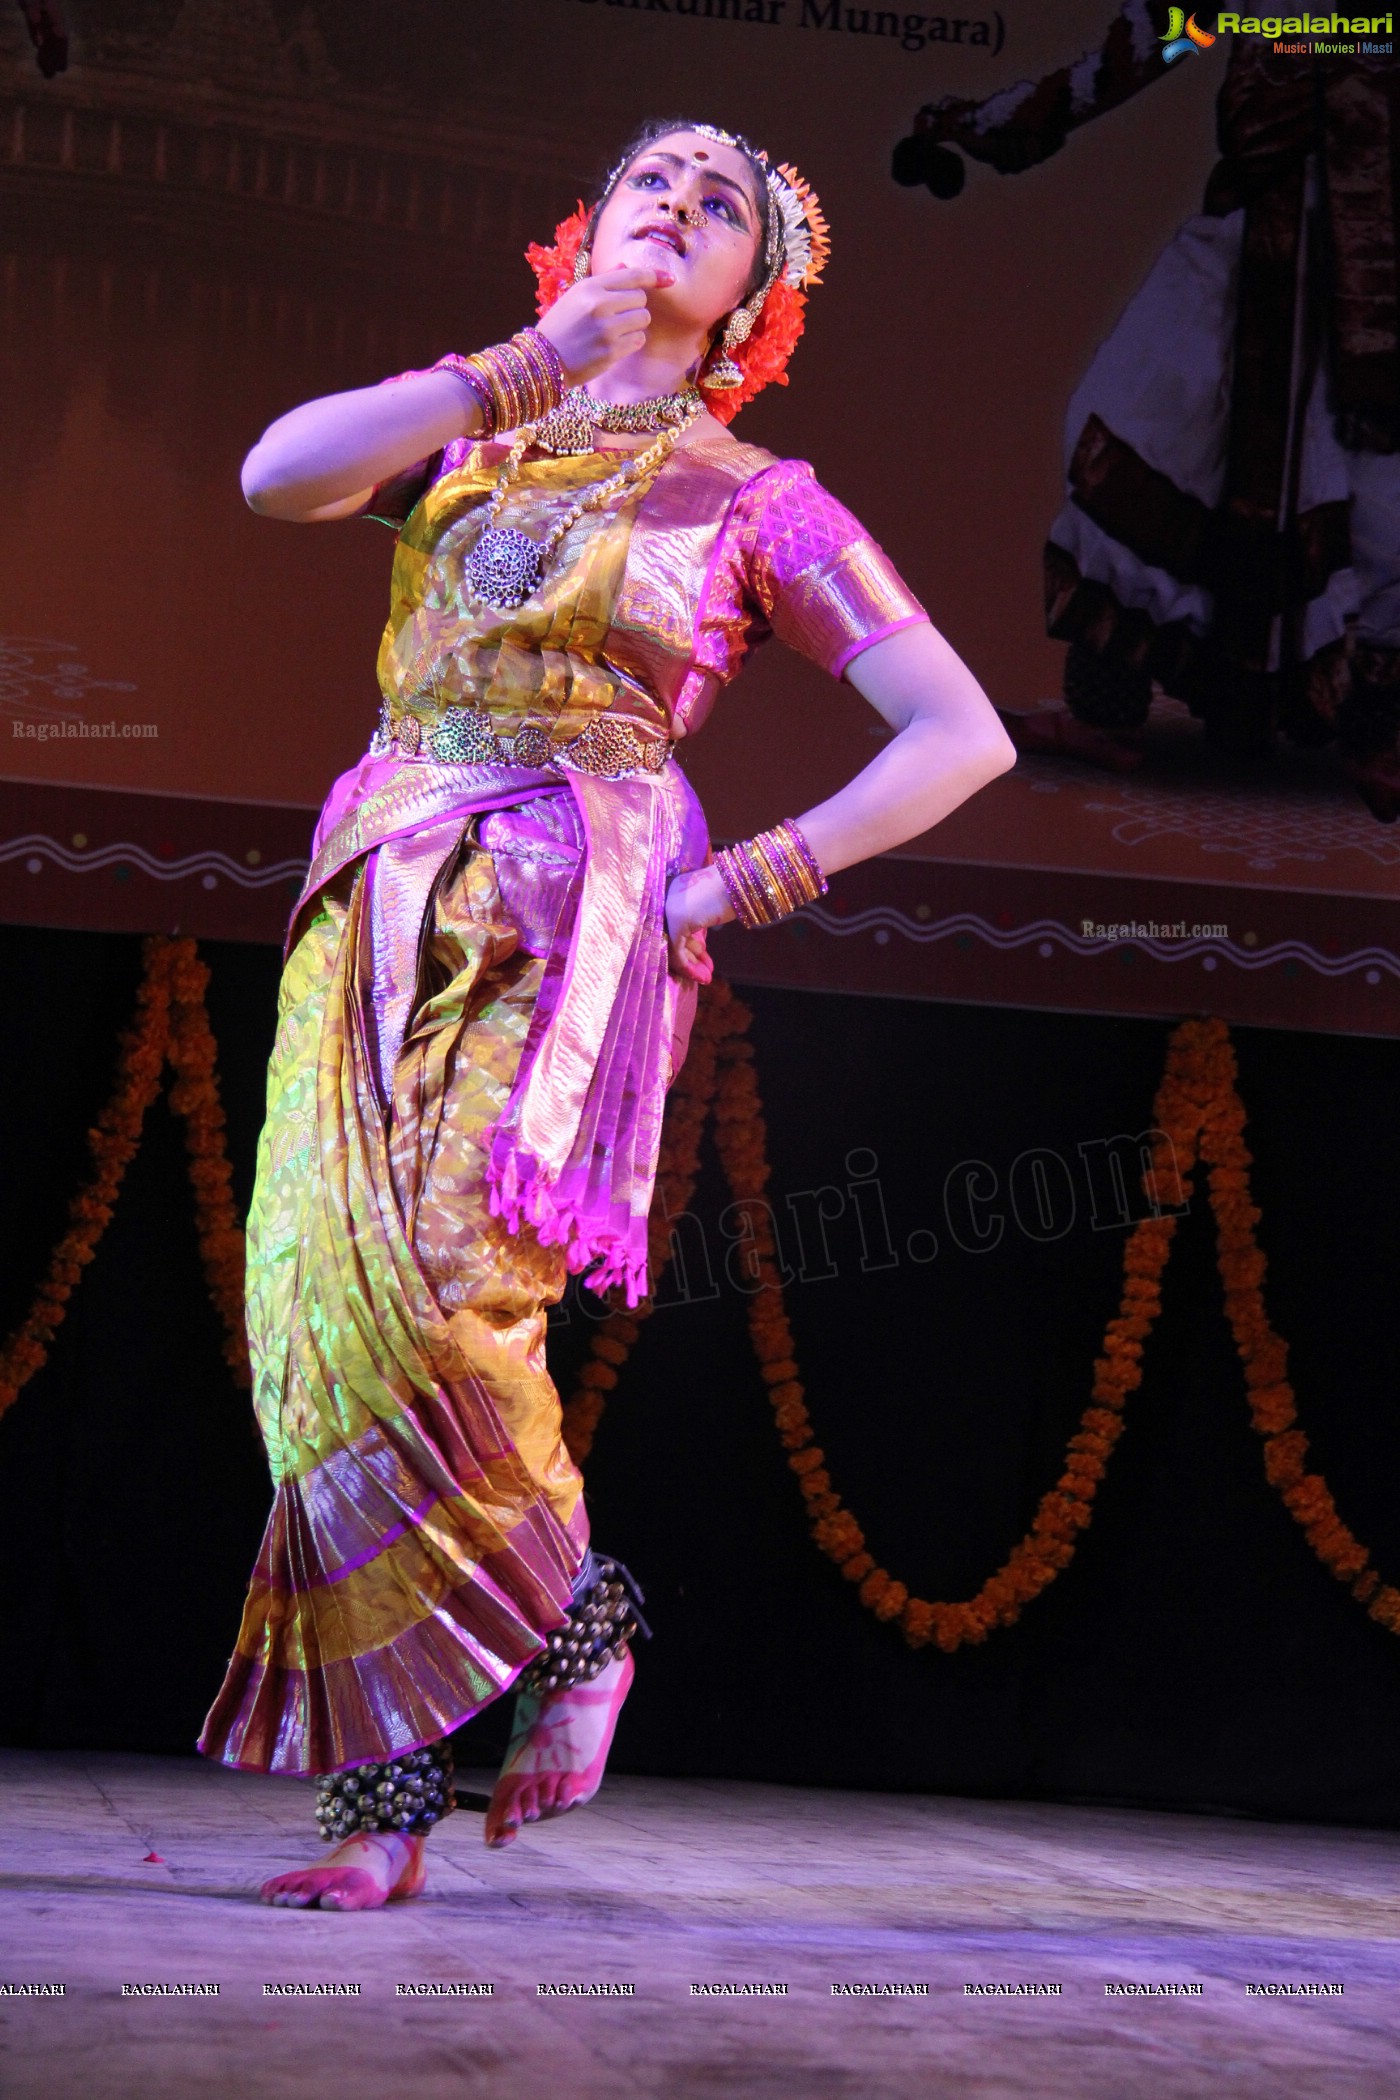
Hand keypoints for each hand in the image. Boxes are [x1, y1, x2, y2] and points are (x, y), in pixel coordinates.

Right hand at [536, 267, 673, 385]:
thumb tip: (628, 267)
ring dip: (635, 326)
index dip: (654, 276)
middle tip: (616, 317)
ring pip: (643, 319)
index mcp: (590, 286)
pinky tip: (613, 346)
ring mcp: (606, 328)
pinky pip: (638, 340)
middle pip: (641, 299)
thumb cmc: (562, 326)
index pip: (633, 275)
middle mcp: (599, 304)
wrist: (543, 360)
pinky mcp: (611, 351)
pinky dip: (631, 343)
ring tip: (614, 332)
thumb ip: (604, 281)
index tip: (668, 279)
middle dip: (635, 308)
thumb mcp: (576, 296)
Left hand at [664, 864, 729, 983]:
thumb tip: (696, 945)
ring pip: (673, 946)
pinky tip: (702, 976)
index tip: (704, 959)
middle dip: (691, 958)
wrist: (746, 880)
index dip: (690, 946)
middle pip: (674, 936)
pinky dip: (688, 966)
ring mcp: (670, 908)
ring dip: (691, 966)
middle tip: (705, 973)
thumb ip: (700, 922)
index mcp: (676, 890)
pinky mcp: (677, 920)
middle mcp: (668, 897)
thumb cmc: (737, 889)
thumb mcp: (713, 907)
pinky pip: (677, 951)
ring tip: (705, 978)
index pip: (677, 926)